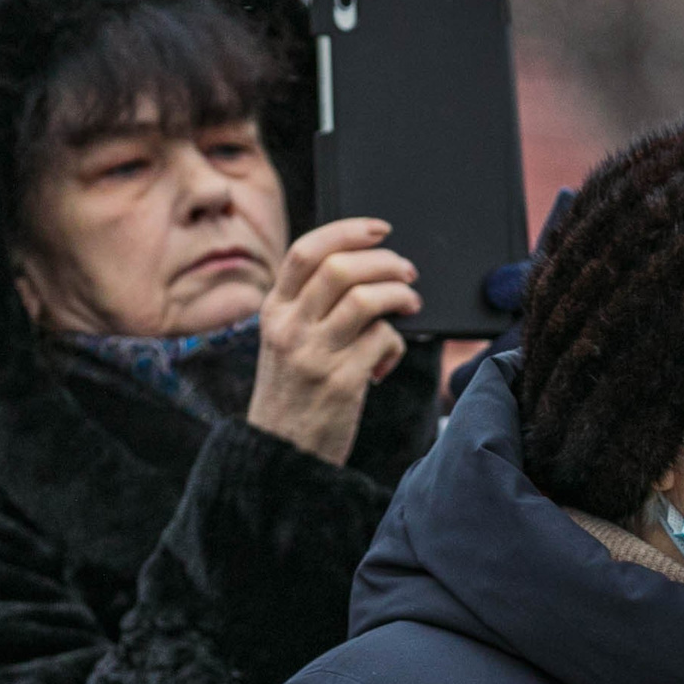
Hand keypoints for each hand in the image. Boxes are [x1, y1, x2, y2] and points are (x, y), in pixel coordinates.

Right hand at [249, 218, 420, 463]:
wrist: (281, 453)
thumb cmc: (294, 394)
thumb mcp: (285, 343)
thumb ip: (310, 307)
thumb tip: (363, 271)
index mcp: (274, 311)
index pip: (305, 251)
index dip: (347, 232)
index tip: (380, 230)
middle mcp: (289, 328)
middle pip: (341, 268)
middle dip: (385, 263)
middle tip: (407, 273)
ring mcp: (313, 355)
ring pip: (365, 299)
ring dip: (399, 296)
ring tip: (409, 305)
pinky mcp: (341, 382)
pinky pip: (383, 341)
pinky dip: (396, 344)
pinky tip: (386, 361)